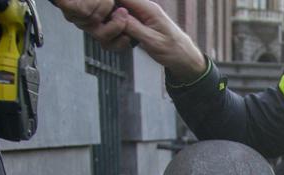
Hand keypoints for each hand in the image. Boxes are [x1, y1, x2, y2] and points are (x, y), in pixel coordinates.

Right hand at [52, 0, 205, 80]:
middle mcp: (142, 10)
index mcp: (148, 8)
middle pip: (116, 5)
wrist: (185, 59)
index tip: (98, 10)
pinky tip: (127, 45)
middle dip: (109, 20)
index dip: (108, 2)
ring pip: (116, 17)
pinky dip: (119, 36)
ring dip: (114, 31)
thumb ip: (133, 27)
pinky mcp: (138, 25)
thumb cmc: (174, 50)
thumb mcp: (152, 41)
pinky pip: (122, 26)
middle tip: (109, 33)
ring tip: (125, 43)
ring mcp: (139, 17)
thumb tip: (116, 16)